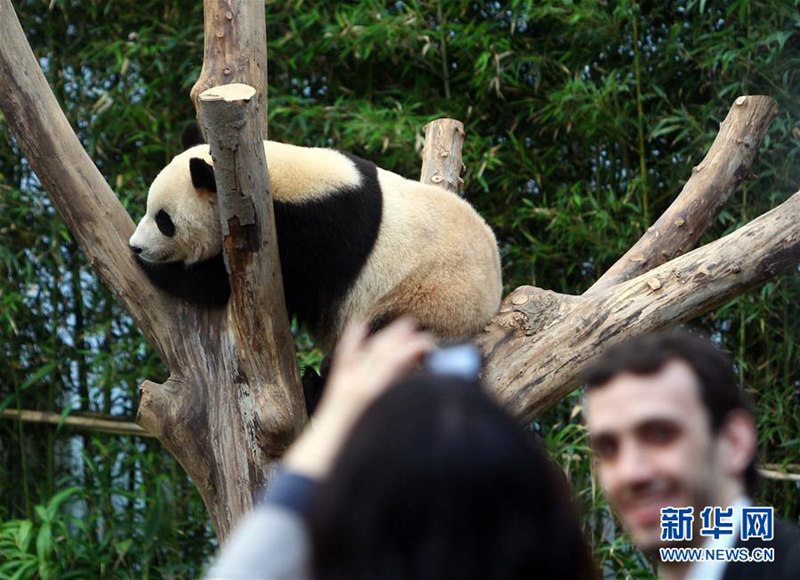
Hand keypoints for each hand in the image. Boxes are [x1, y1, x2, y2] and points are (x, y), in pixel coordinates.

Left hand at [284, 318, 435, 478]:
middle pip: (387, 348)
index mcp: (375, 392)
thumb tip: (426, 390)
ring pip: (370, 348)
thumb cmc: (358, 447)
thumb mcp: (390, 426)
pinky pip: (347, 354)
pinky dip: (354, 337)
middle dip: (408, 338)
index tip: (435, 348)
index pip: (400, 357)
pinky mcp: (338, 383)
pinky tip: (361, 324)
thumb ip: (406, 402)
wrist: (325, 458)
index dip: (419, 346)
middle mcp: (360, 381)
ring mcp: (347, 380)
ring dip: (389, 335)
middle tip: (427, 336)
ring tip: (406, 325)